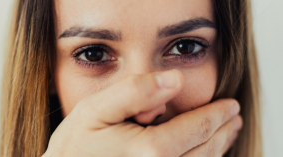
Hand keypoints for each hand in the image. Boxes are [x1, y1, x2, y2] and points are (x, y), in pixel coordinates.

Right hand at [43, 70, 241, 156]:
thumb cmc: (74, 147)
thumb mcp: (96, 109)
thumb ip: (134, 92)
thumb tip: (174, 79)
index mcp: (151, 151)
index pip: (198, 128)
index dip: (217, 114)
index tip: (231, 105)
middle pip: (207, 150)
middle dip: (223, 131)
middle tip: (233, 118)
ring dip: (219, 148)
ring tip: (227, 134)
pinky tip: (205, 154)